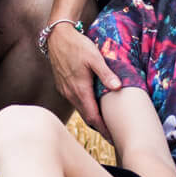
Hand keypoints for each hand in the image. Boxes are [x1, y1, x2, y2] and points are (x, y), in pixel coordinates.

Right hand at [48, 22, 120, 137]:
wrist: (57, 38)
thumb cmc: (77, 45)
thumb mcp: (94, 57)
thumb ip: (106, 74)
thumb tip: (118, 87)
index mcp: (80, 90)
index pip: (93, 117)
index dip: (103, 129)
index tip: (113, 139)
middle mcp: (71, 94)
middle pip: (87, 117)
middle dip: (99, 128)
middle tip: (112, 136)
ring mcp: (65, 91)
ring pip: (80, 110)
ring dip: (92, 118)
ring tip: (104, 124)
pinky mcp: (63, 86)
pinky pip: (75, 102)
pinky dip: (85, 109)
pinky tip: (92, 106)